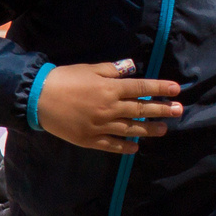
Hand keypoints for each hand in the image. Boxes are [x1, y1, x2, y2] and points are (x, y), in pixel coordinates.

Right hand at [35, 59, 183, 154]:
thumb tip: (132, 69)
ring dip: (149, 129)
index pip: (142, 88)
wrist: (37, 98)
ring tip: (163, 129)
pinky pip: (112, 145)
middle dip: (162, 109)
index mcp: (110, 89)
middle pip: (141, 109)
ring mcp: (100, 126)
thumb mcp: (89, 69)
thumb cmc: (64, 79)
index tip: (177, 90)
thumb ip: (112, 70)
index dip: (160, 88)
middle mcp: (110, 108)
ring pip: (131, 129)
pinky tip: (136, 147)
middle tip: (178, 111)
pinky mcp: (89, 139)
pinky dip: (125, 147)